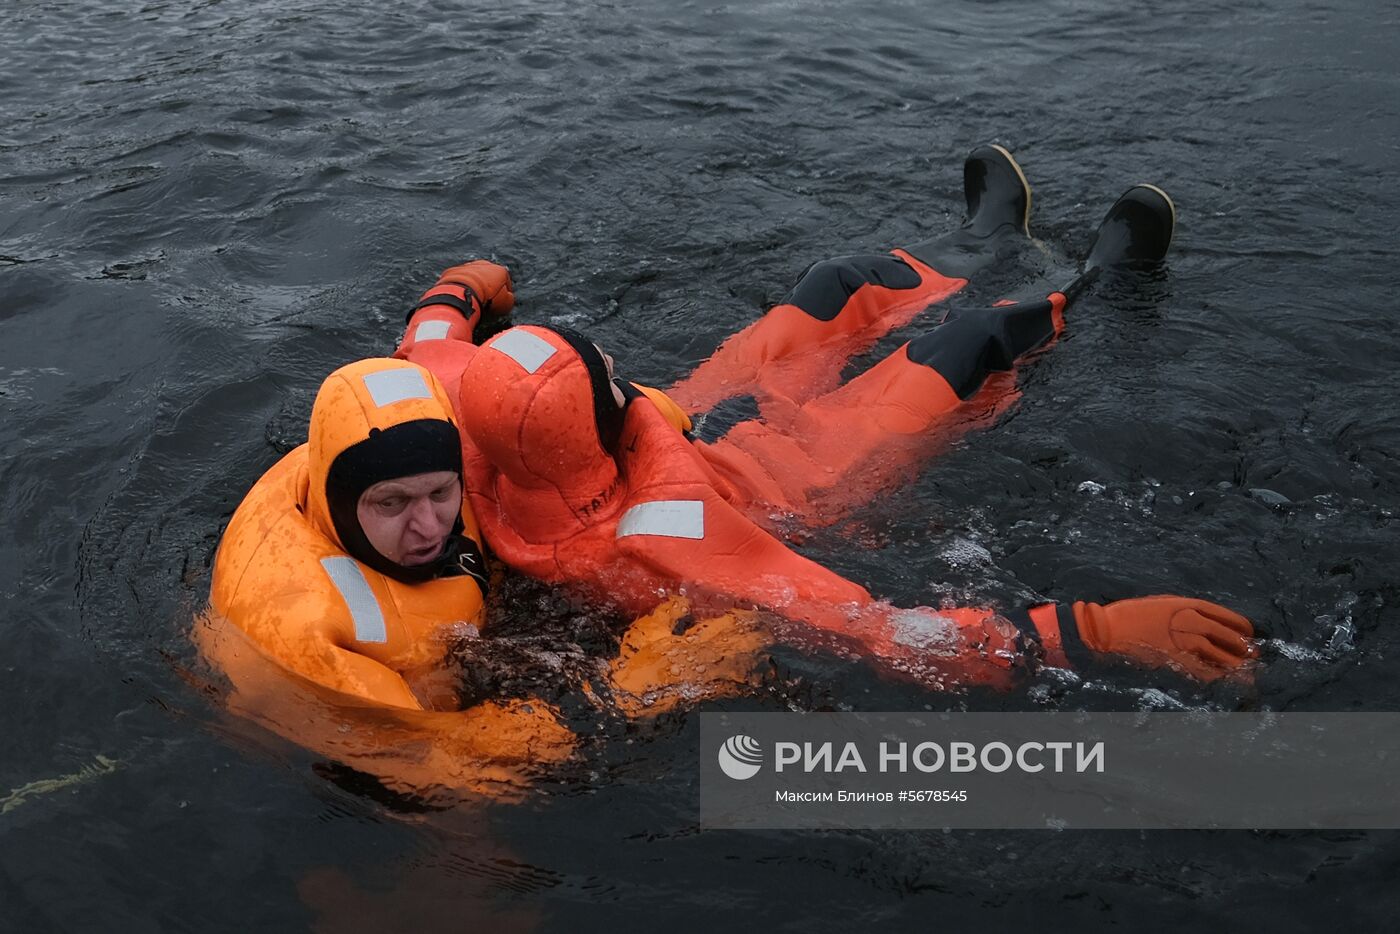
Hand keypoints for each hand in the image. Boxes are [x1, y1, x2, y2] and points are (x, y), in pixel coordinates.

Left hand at [437, 260, 513, 315]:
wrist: (462, 293)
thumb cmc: (487, 298)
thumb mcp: (506, 303)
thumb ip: (509, 298)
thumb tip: (507, 297)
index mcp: (499, 270)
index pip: (505, 281)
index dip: (504, 292)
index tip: (501, 301)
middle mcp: (484, 264)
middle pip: (488, 276)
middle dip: (488, 285)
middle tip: (486, 299)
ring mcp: (467, 266)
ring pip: (473, 275)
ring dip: (474, 284)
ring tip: (473, 297)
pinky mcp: (453, 271)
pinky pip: (459, 279)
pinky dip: (461, 286)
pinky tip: (461, 295)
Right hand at [1072, 595, 1254, 682]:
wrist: (1108, 630)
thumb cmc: (1131, 615)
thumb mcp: (1162, 604)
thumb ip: (1185, 612)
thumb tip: (1205, 623)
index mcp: (1189, 606)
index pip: (1228, 617)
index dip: (1242, 628)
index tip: (1248, 635)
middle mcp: (1192, 623)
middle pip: (1230, 637)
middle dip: (1244, 648)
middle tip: (1252, 655)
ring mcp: (1185, 643)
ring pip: (1223, 656)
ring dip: (1237, 665)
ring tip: (1246, 671)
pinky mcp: (1177, 662)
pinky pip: (1207, 672)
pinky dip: (1219, 677)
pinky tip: (1226, 680)